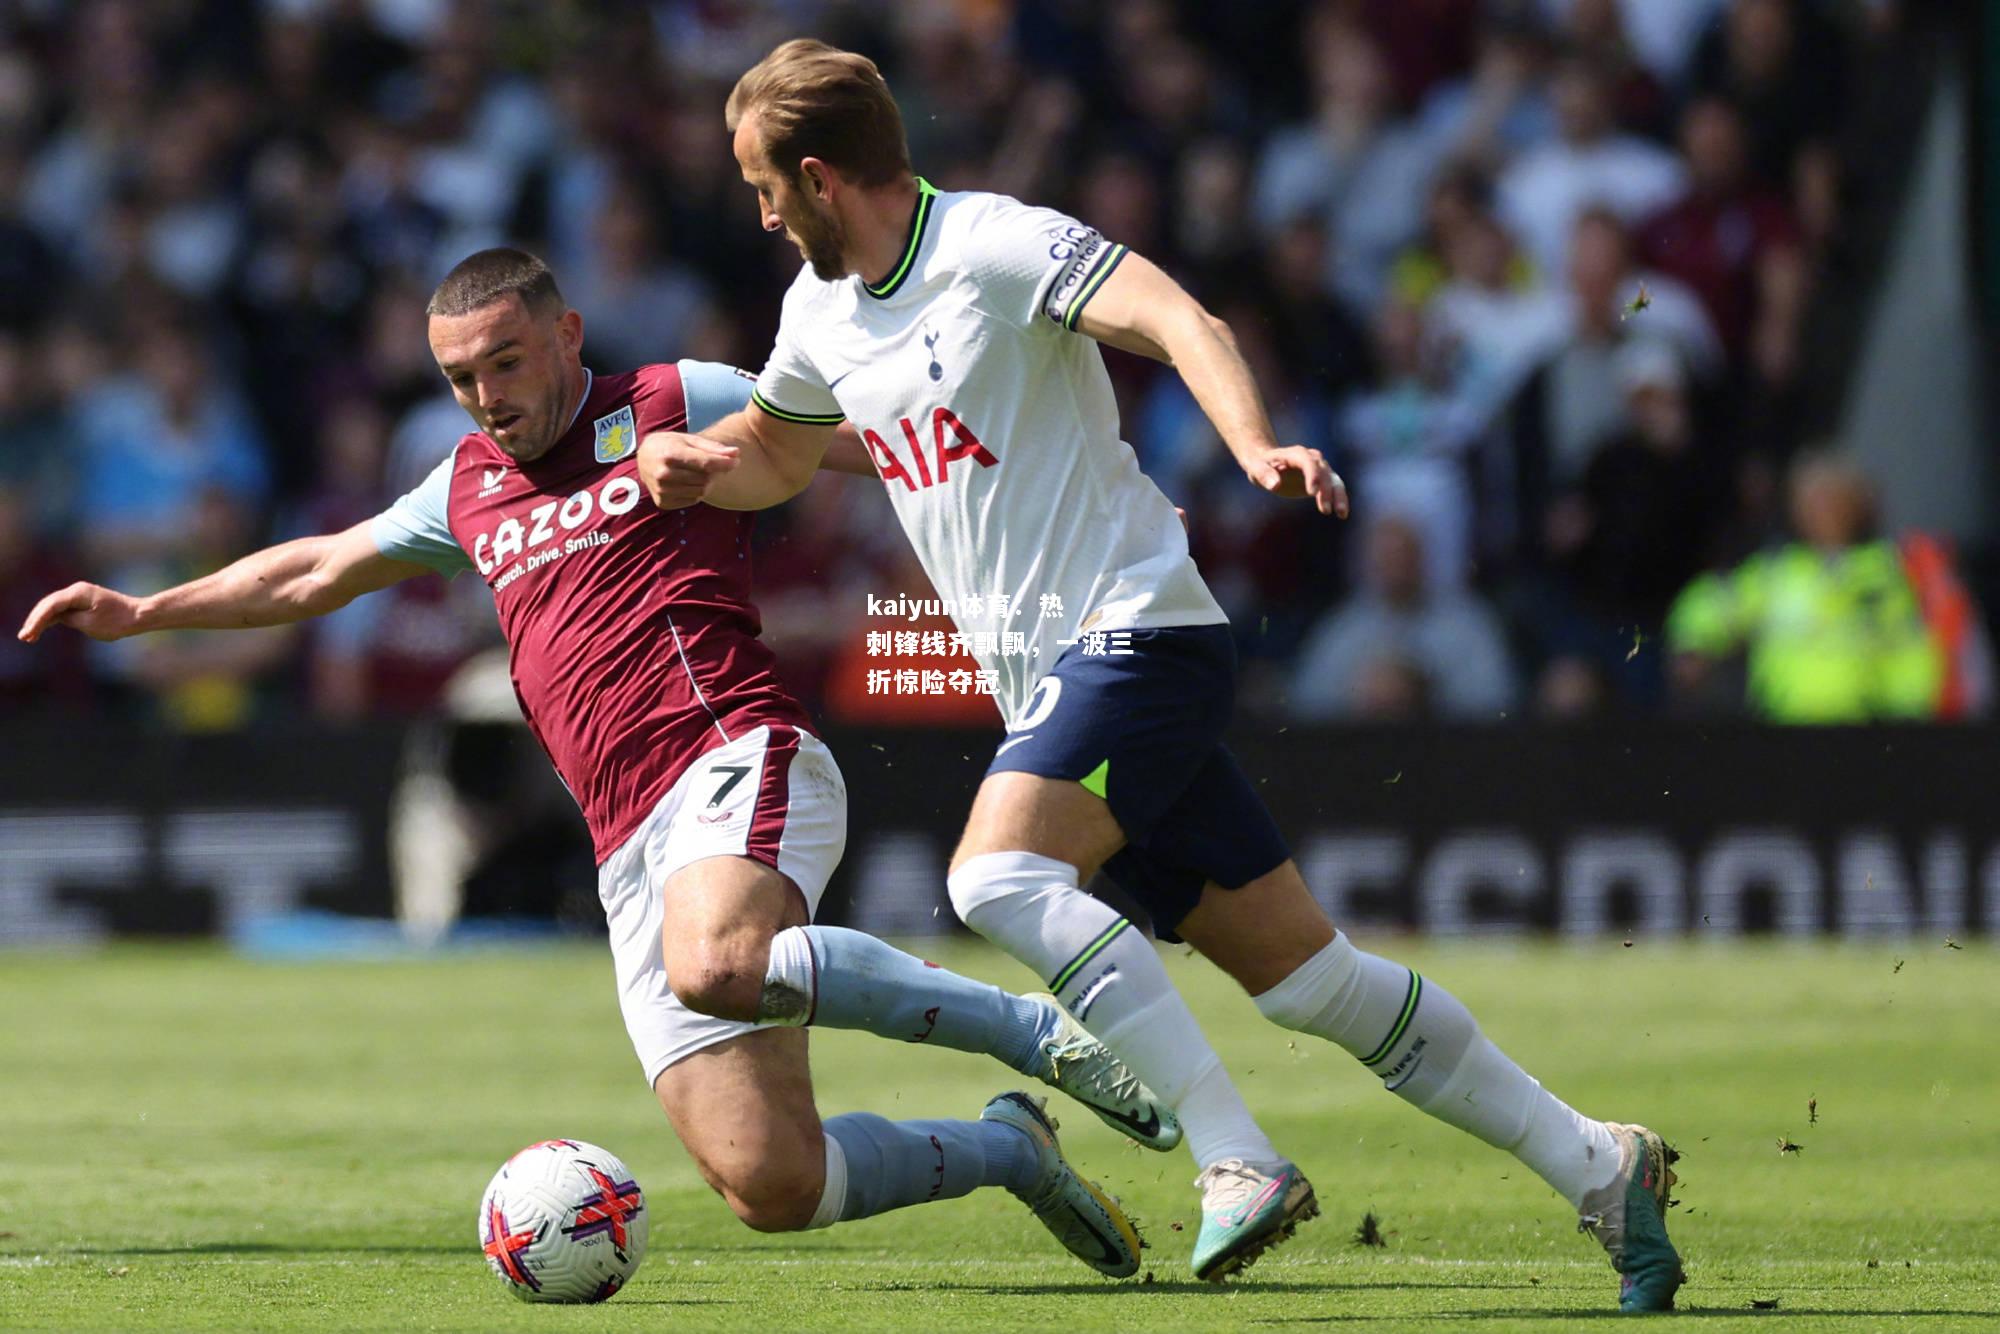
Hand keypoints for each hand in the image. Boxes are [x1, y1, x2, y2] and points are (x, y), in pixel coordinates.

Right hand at [18, 582, 143, 641]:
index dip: (38, 620)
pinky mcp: (83, 602)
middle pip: (49, 604)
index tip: (29, 634)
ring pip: (54, 607)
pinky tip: (42, 629)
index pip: (51, 606)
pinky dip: (53, 619)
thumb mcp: (89, 623)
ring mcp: (79, 595)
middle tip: (24, 636)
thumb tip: (56, 617)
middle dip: (35, 620)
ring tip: (29, 637)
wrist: (138, 616)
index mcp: (78, 593)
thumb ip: (69, 618)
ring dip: (41, 620)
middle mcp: (77, 590)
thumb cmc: (117, 621)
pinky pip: (63, 609)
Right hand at [638, 431, 738, 509]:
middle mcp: (664, 474)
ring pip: (700, 492)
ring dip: (704, 483)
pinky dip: (695, 492)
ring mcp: (662, 490)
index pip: (704, 463)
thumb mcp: (688, 440)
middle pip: (704, 479)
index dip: (723, 463)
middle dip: (712, 472)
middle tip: (708, 465)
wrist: (642, 458)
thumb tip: (736, 454)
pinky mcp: (663, 502)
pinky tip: (686, 482)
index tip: (736, 461)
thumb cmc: (669, 445)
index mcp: (670, 454)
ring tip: (695, 473)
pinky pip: (693, 500)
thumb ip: (713, 448)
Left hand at [1250, 445, 1348, 517]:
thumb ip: (1264, 475)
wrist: (1268, 463)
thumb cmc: (1260, 465)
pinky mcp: (1323, 479)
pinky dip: (1339, 499)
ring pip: (1334, 480)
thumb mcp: (1255, 468)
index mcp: (1296, 454)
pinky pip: (1335, 487)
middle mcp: (1312, 458)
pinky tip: (1342, 514)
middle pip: (1324, 472)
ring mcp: (1319, 468)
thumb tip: (1275, 485)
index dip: (1312, 476)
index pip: (1308, 462)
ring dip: (1339, 496)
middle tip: (1325, 510)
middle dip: (1326, 491)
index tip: (1311, 493)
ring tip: (1341, 514)